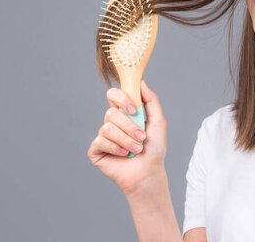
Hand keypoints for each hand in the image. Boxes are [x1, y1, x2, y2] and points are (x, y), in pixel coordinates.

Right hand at [87, 79, 167, 194]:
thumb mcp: (158, 121)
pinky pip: (100, 141)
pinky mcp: (96, 150)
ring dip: (126, 140)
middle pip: (111, 113)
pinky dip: (116, 148)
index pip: (113, 95)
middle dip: (129, 126)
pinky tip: (124, 154)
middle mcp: (111, 123)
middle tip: (142, 137)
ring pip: (107, 128)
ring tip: (136, 149)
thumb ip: (151, 100)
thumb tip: (141, 82)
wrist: (148, 172)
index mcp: (124, 113)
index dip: (121, 99)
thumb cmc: (154, 148)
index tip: (134, 110)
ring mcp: (102, 136)